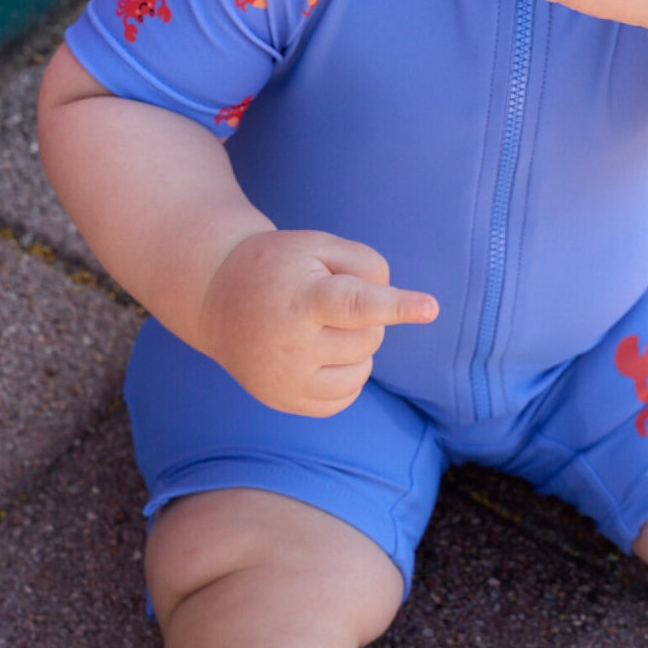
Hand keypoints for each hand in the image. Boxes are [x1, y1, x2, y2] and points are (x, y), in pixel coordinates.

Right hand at [198, 229, 437, 415]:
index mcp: (301, 300)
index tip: (431, 308)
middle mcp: (291, 347)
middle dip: (364, 317)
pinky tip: (320, 351)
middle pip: (369, 336)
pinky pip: (345, 396)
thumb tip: (395, 307)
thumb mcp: (318, 245)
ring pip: (362, 369)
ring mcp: (287, 381)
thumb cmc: (280, 266)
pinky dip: (346, 374)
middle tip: (324, 299)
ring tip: (320, 325)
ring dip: (356, 346)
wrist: (216, 298)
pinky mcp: (285, 402)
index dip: (397, 306)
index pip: (356, 305)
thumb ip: (367, 266)